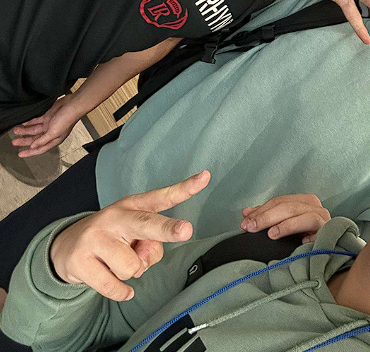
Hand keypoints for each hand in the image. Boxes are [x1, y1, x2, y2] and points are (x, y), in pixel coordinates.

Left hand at [11, 93, 79, 156]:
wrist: (72, 105)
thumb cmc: (68, 119)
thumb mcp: (54, 132)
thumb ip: (43, 140)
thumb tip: (33, 146)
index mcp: (54, 139)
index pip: (39, 148)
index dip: (30, 152)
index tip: (20, 154)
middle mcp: (50, 133)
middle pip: (35, 139)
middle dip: (24, 141)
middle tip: (15, 142)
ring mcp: (49, 124)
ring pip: (34, 130)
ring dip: (25, 131)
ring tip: (16, 131)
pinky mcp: (48, 116)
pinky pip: (36, 121)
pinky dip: (29, 122)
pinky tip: (23, 123)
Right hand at [50, 171, 209, 300]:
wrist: (66, 247)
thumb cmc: (112, 239)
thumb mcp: (132, 234)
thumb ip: (149, 242)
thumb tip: (146, 257)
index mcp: (133, 206)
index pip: (162, 196)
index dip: (184, 188)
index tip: (205, 177)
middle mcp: (116, 216)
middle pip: (146, 224)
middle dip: (167, 229)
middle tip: (186, 231)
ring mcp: (96, 236)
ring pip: (132, 266)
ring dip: (129, 272)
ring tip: (114, 262)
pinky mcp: (81, 259)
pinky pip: (114, 286)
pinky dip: (120, 291)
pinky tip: (111, 280)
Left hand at [241, 194, 329, 243]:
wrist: (332, 251)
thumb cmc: (306, 237)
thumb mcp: (285, 224)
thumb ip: (268, 217)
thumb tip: (246, 213)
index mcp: (304, 201)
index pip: (278, 201)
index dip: (260, 211)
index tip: (245, 222)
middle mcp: (315, 206)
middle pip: (287, 207)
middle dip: (266, 217)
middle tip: (251, 228)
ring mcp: (324, 218)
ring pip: (302, 215)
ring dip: (285, 225)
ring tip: (271, 234)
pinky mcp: (330, 231)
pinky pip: (318, 231)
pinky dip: (309, 236)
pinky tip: (300, 243)